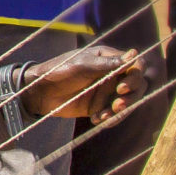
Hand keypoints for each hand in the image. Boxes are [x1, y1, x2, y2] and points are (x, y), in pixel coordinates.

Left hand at [18, 45, 149, 118]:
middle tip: (117, 105)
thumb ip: (109, 64)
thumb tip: (134, 54)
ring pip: (126, 103)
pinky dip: (109, 119)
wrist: (39, 91)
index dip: (134, 78)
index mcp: (109, 59)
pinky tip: (96, 119)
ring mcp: (106, 91)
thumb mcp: (84, 65)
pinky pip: (112, 114)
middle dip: (131, 98)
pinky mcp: (99, 106)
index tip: (121, 88)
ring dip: (120, 111)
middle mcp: (111, 74)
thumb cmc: (60, 70)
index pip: (135, 66)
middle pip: (136, 86)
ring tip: (103, 116)